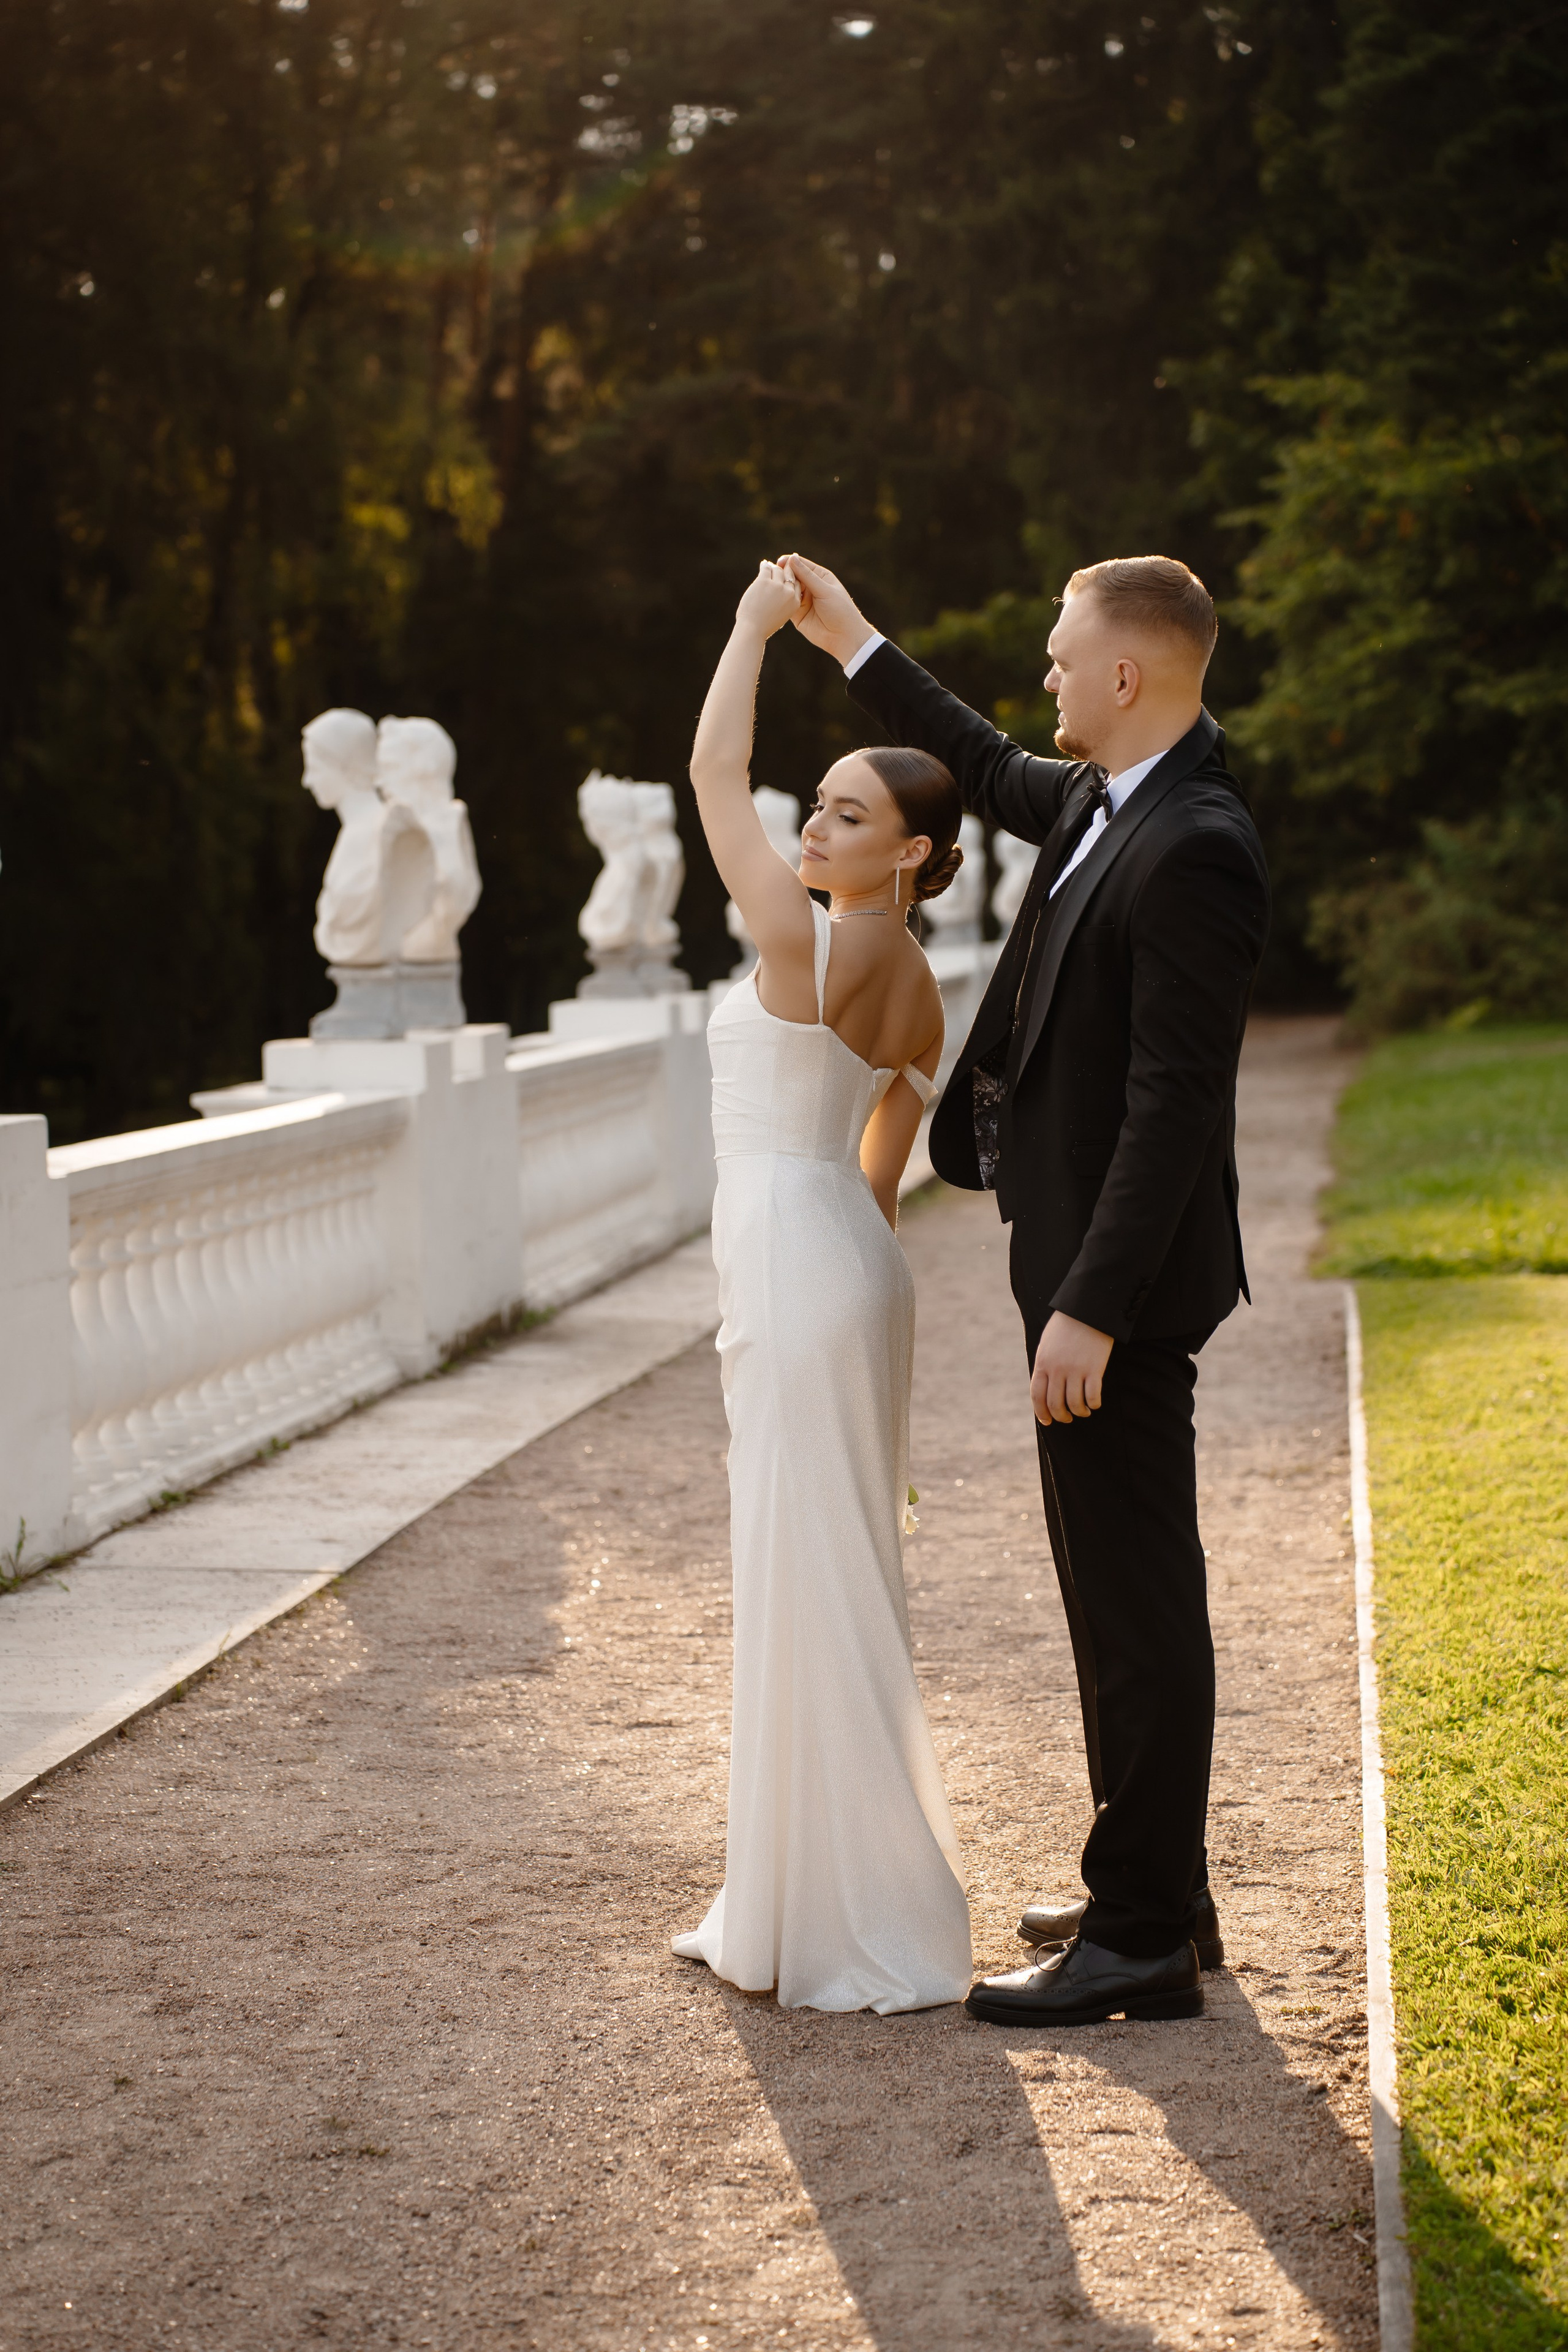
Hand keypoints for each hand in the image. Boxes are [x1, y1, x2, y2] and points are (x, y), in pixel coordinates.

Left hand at [736, 559, 803, 638]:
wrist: (752, 629)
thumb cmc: (764, 624)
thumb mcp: (782, 614)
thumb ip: (785, 601)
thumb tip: (781, 584)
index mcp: (795, 602)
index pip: (797, 583)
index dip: (791, 578)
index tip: (787, 575)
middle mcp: (788, 593)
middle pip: (788, 574)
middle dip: (783, 571)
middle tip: (778, 567)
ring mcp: (777, 586)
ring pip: (777, 570)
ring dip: (772, 568)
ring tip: (768, 568)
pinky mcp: (764, 581)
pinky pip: (766, 568)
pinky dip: (764, 566)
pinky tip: (763, 566)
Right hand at [776, 552, 876, 666]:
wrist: (843, 637)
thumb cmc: (840, 610)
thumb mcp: (824, 590)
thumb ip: (807, 575)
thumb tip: (792, 558)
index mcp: (820, 577)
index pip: (802, 565)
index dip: (790, 562)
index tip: (779, 562)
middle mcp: (810, 587)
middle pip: (792, 576)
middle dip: (783, 574)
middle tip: (774, 574)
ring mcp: (803, 600)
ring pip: (788, 589)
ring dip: (781, 587)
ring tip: (775, 586)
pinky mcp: (797, 613)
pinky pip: (786, 604)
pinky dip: (781, 601)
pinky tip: (776, 599)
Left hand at [1030, 1311, 1113, 1424]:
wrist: (1087, 1310)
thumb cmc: (1067, 1326)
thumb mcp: (1047, 1344)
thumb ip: (1045, 1365)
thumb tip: (1045, 1387)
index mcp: (1043, 1363)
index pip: (1037, 1396)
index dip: (1041, 1412)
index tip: (1047, 1421)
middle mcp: (1057, 1369)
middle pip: (1055, 1404)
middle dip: (1061, 1416)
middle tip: (1067, 1418)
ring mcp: (1076, 1369)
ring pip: (1074, 1404)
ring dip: (1079, 1412)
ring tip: (1083, 1411)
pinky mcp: (1094, 1369)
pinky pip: (1092, 1396)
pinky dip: (1093, 1404)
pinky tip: (1095, 1404)